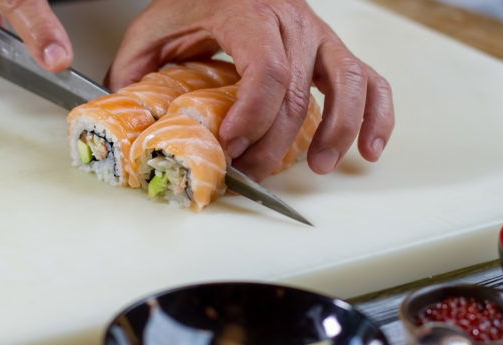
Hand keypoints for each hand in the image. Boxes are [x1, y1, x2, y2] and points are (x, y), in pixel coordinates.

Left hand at [107, 0, 394, 181]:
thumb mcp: (156, 25)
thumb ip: (137, 67)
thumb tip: (125, 116)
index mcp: (250, 14)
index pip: (266, 72)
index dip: (253, 117)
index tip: (231, 146)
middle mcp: (293, 23)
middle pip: (298, 92)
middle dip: (276, 143)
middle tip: (252, 171)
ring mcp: (319, 35)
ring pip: (348, 83)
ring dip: (338, 131)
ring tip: (320, 165)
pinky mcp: (332, 50)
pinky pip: (370, 79)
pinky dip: (377, 114)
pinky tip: (370, 146)